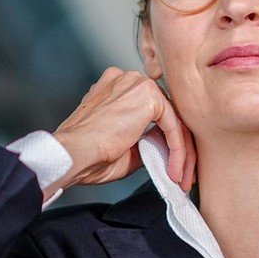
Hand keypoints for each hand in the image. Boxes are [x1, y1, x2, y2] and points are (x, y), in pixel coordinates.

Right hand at [50, 67, 195, 194]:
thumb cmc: (89, 154)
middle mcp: (128, 80)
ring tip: (181, 177)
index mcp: (117, 88)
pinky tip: (175, 168)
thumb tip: (162, 148)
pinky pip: (173, 125)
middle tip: (183, 174)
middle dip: (177, 147)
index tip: (170, 164)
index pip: (153, 111)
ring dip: (181, 152)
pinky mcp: (148, 96)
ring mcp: (138, 84)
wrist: (74, 154)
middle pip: (166, 114)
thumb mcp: (123, 148)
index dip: (165, 140)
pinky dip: (177, 149)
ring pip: (173, 120)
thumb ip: (144, 142)